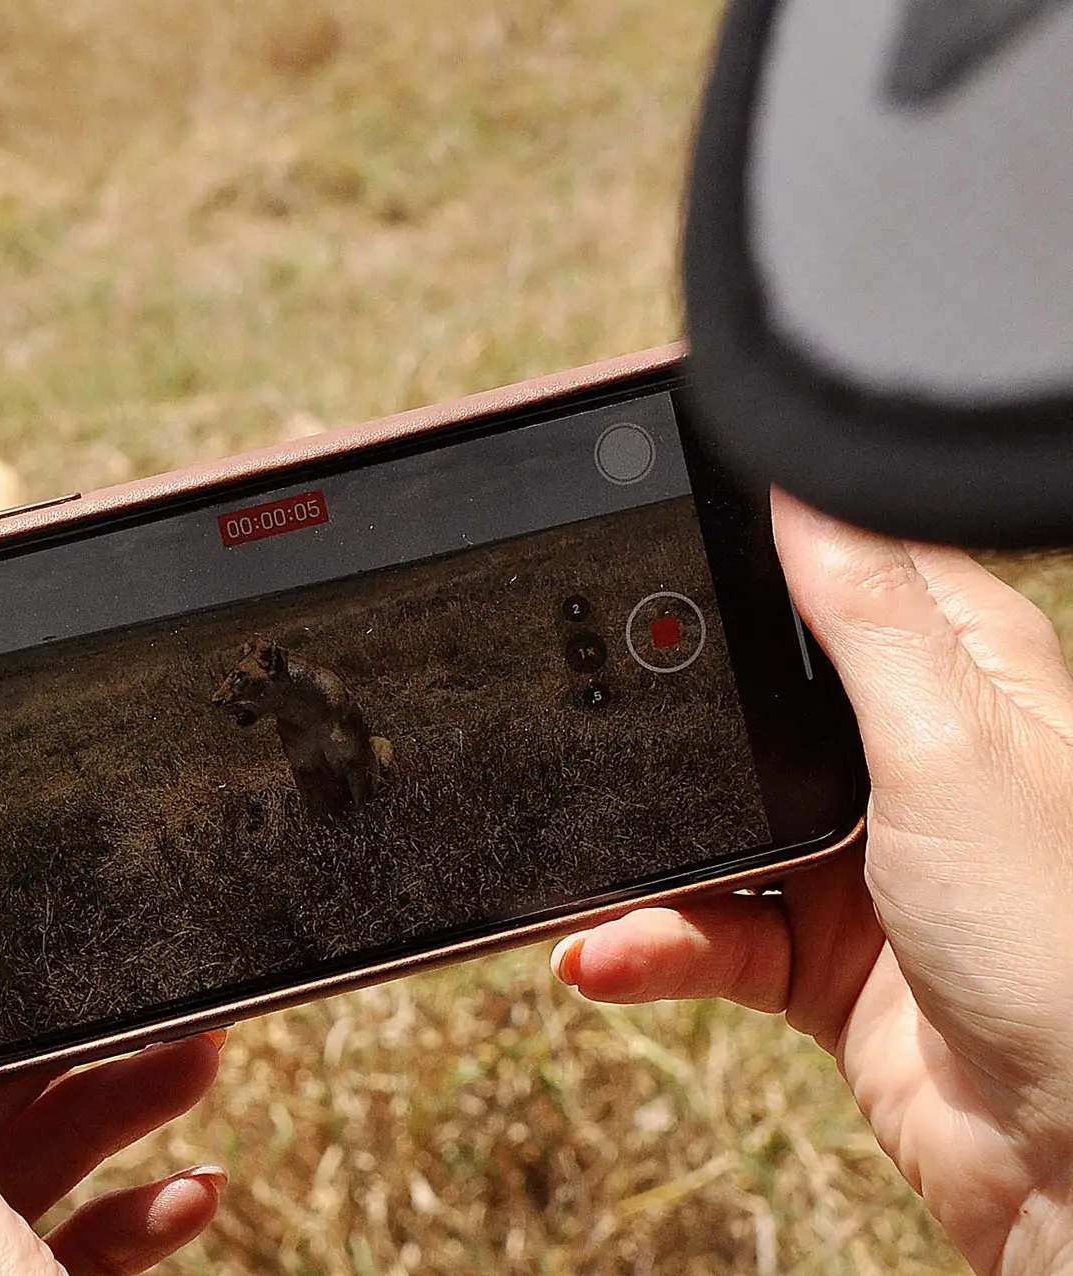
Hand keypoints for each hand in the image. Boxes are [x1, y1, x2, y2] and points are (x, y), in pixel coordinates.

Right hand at [550, 490, 1072, 1274]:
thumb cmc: (1060, 943)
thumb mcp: (950, 747)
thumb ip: (864, 619)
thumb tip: (798, 486)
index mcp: (962, 676)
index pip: (841, 573)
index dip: (749, 551)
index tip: (646, 528)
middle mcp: (904, 757)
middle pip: (744, 700)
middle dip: (658, 728)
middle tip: (579, 725)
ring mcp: (852, 857)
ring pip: (705, 822)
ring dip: (640, 863)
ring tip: (586, 891)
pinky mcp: (811, 949)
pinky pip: (701, 926)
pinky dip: (650, 943)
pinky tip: (609, 954)